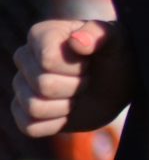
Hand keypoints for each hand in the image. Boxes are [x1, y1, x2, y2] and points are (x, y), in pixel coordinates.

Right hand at [11, 19, 133, 138]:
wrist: (117, 85)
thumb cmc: (115, 56)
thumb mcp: (118, 40)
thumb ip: (101, 33)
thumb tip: (77, 40)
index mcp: (41, 35)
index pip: (48, 60)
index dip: (76, 67)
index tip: (89, 61)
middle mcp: (24, 58)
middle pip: (43, 85)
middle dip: (76, 87)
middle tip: (87, 79)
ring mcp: (20, 86)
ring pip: (35, 107)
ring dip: (67, 106)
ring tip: (78, 94)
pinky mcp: (22, 112)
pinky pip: (30, 126)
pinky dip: (56, 123)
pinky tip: (68, 111)